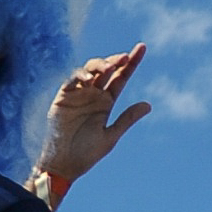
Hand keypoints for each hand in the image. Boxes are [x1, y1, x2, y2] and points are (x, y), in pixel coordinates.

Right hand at [30, 45, 153, 201]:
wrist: (64, 164)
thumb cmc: (87, 153)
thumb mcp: (111, 135)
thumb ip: (127, 119)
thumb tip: (149, 104)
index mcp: (106, 102)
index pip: (121, 78)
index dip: (132, 63)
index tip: (142, 47)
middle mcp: (93, 95)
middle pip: (106, 70)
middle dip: (116, 61)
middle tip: (125, 57)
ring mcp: (77, 95)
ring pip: (88, 71)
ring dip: (99, 66)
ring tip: (111, 67)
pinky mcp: (62, 99)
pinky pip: (70, 82)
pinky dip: (79, 77)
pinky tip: (89, 80)